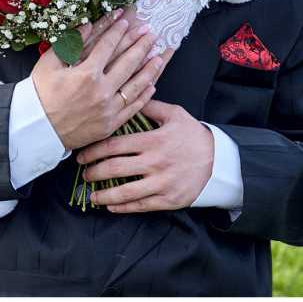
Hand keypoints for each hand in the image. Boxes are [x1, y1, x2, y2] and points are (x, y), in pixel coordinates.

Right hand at [31, 11, 165, 150]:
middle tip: (151, 33)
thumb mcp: (48, 63)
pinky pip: (133, 108)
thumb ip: (70, 43)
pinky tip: (152, 84)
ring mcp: (108, 109)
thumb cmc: (40, 94)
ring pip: (135, 85)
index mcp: (86, 74)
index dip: (117, 31)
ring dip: (149, 69)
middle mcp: (101, 90)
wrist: (38, 128)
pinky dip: (144, 95)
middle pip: (128, 63)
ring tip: (159, 56)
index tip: (126, 21)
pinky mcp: (110, 124)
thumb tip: (87, 24)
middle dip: (140, 45)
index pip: (107, 46)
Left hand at [75, 99, 213, 211]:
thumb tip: (129, 94)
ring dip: (104, 195)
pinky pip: (141, 206)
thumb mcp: (175, 114)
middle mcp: (154, 163)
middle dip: (94, 172)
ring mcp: (161, 183)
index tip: (82, 154)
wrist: (220, 162)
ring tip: (91, 195)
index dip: (94, 151)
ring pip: (125, 192)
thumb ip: (150, 106)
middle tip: (83, 173)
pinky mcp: (168, 200)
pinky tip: (110, 206)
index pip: (114, 146)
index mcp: (153, 140)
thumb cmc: (194, 136)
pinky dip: (123, 207)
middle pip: (115, 169)